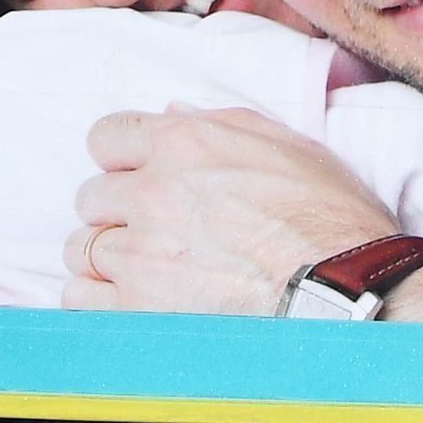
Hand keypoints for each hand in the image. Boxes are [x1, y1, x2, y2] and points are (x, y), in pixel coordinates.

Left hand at [64, 108, 401, 314]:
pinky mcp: (138, 309)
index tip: (139, 177)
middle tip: (154, 232)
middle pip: (90, 197)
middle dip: (117, 213)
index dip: (122, 159)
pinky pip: (80, 299)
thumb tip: (171, 113)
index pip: (106, 136)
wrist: (342, 292)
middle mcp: (153, 192)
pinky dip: (98, 301)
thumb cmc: (330, 218)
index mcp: (185, 143)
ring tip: (148, 273)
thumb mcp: (289, 147)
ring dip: (108, 260)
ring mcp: (140, 254)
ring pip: (81, 250)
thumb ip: (222, 125)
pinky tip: (131, 302)